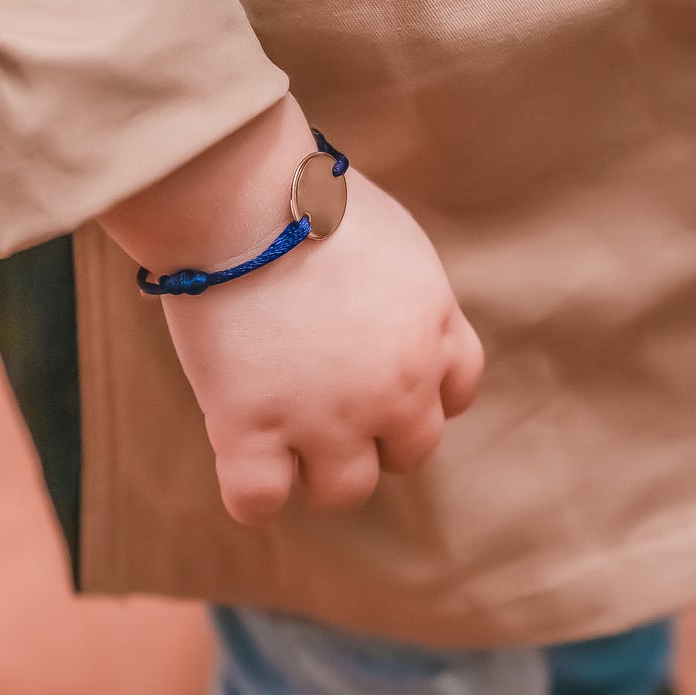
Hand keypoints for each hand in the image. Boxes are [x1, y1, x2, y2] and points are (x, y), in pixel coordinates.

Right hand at [100, 99, 483, 524]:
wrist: (244, 198)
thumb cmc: (308, 193)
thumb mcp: (395, 235)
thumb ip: (405, 291)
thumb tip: (382, 310)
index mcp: (433, 329)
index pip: (457, 392)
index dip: (421, 390)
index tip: (382, 375)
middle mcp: (395, 387)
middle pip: (410, 452)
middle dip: (374, 434)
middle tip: (325, 398)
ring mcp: (325, 417)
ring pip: (344, 490)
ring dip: (319, 470)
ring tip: (284, 434)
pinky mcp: (252, 430)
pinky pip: (260, 501)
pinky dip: (251, 491)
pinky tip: (238, 452)